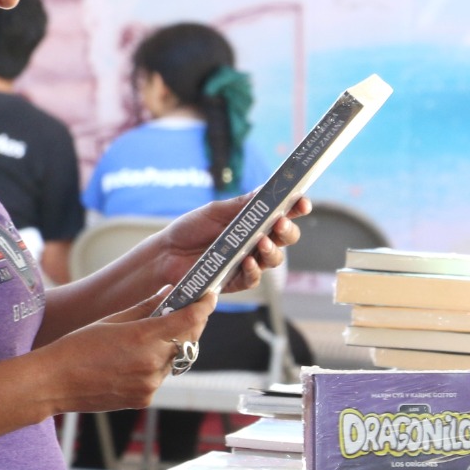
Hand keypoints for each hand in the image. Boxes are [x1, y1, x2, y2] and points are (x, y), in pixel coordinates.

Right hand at [40, 286, 217, 413]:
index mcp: (144, 337)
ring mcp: (150, 384)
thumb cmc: (77, 347)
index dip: (204, 306)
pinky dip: (155, 366)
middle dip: (189, 325)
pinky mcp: (144, 399)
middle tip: (185, 311)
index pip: (189, 320)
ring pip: (175, 360)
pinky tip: (134, 360)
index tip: (210, 296)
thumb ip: (146, 307)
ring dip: (171, 347)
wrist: (55, 382)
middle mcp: (152, 363)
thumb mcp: (113, 320)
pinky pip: (159, 377)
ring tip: (149, 337)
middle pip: (188, 340)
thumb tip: (169, 292)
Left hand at [156, 194, 309, 293]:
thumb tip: (268, 189)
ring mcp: (249, 261)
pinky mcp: (237, 280)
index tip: (302, 202)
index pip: (283, 214)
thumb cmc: (191, 228)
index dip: (296, 208)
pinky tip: (247, 262)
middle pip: (285, 238)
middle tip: (279, 223)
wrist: (166, 253)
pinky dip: (253, 270)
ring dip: (271, 250)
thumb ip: (242, 204)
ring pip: (273, 259)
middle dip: (287, 231)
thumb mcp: (216, 211)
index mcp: (255, 221)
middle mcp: (256, 241)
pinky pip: (253, 278)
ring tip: (261, 242)